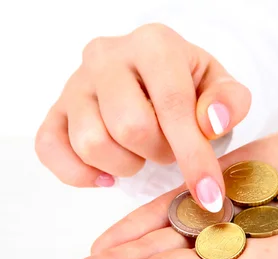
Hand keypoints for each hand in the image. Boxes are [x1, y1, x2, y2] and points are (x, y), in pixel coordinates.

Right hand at [35, 23, 250, 211]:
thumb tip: (211, 122)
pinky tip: (107, 173)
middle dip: (159, 153)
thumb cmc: (188, 84)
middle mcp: (106, 56)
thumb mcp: (220, 86)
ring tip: (141, 153)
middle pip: (129, 127)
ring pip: (91, 143)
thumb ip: (228, 101)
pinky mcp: (55, 110)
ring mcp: (75, 83)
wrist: (151, 76)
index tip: (210, 195)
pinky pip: (49, 149)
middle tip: (169, 150)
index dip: (193, 155)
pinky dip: (79, 173)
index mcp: (153, 44)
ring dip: (125, 164)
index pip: (172, 104)